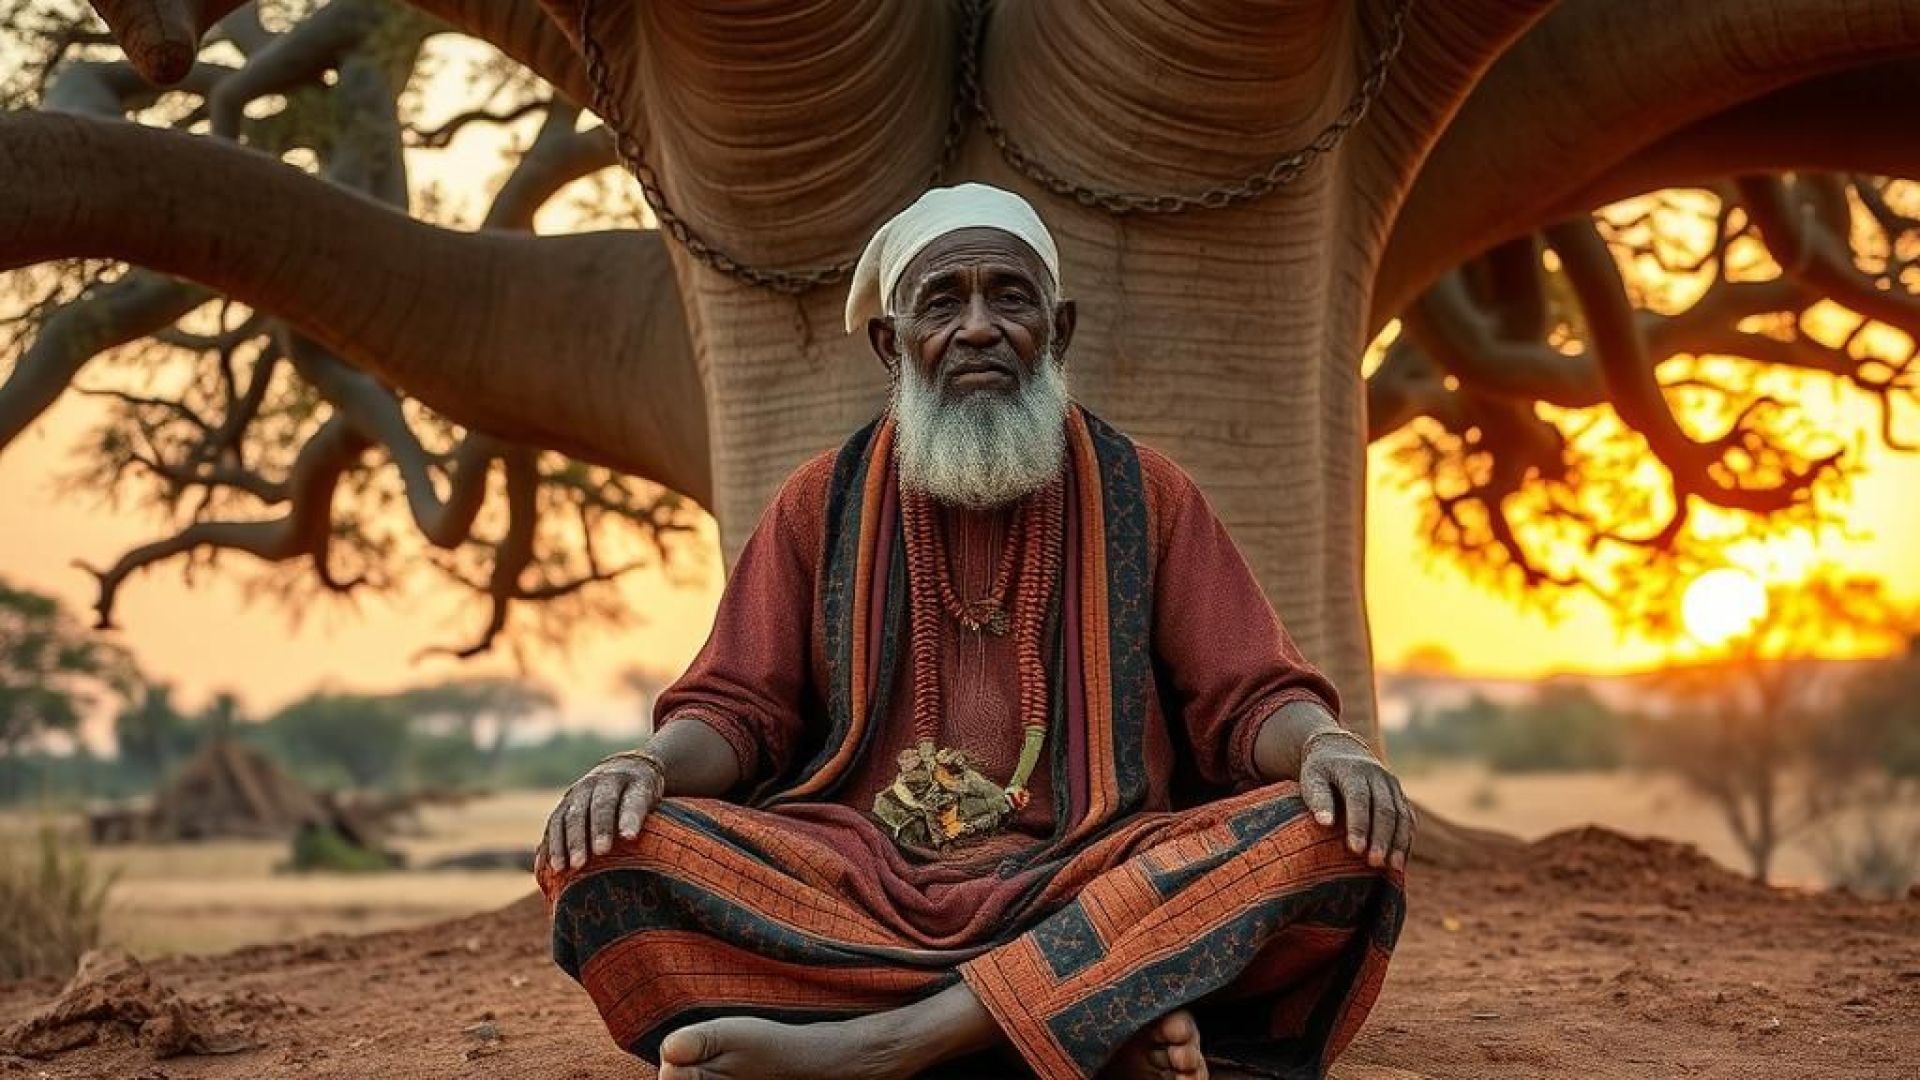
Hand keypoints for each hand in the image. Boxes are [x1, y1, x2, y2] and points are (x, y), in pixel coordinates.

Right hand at [537, 755, 662, 873]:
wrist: (623, 769)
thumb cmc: (644, 795)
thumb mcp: (655, 799)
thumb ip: (651, 818)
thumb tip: (649, 847)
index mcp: (634, 781)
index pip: (633, 799)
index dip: (630, 818)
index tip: (630, 837)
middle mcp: (603, 782)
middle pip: (600, 805)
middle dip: (598, 829)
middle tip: (600, 852)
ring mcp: (580, 792)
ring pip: (571, 815)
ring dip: (568, 842)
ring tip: (565, 867)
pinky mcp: (564, 804)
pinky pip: (554, 824)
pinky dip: (550, 845)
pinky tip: (548, 865)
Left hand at [1299, 741, 1414, 870]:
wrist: (1341, 749)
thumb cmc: (1321, 771)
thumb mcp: (1312, 778)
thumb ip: (1317, 798)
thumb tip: (1324, 823)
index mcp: (1354, 772)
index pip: (1359, 799)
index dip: (1359, 825)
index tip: (1355, 850)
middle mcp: (1378, 777)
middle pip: (1385, 809)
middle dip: (1382, 838)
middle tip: (1374, 863)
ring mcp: (1392, 786)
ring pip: (1402, 815)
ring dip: (1399, 842)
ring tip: (1394, 868)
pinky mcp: (1400, 796)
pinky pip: (1409, 819)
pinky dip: (1407, 840)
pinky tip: (1401, 861)